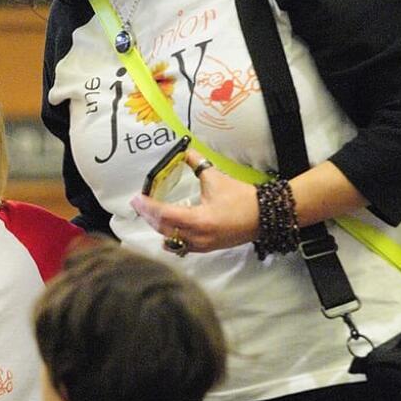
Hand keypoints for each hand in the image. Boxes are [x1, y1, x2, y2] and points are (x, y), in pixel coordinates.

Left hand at [129, 149, 259, 254]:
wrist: (264, 217)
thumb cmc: (241, 197)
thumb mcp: (216, 178)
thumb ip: (197, 164)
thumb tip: (184, 151)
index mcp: (199, 219)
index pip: (165, 214)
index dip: (148, 207)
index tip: (136, 199)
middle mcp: (197, 236)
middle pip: (163, 229)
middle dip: (149, 216)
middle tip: (139, 203)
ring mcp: (201, 246)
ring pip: (170, 239)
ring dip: (158, 226)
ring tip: (150, 212)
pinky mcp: (205, 248)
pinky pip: (180, 245)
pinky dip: (170, 235)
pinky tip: (166, 225)